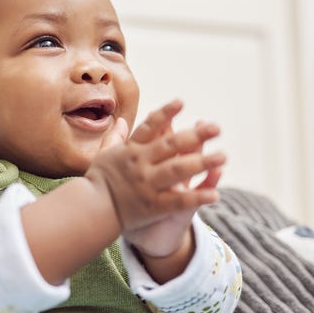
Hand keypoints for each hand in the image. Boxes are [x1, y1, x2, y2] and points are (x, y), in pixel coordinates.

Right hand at [85, 100, 223, 242]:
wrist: (91, 211)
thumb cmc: (97, 182)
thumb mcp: (103, 155)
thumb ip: (115, 137)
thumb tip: (122, 120)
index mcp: (131, 150)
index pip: (150, 127)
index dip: (166, 114)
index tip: (182, 102)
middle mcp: (141, 164)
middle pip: (171, 146)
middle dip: (194, 136)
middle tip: (216, 128)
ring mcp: (148, 185)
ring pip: (179, 170)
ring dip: (202, 162)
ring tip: (223, 155)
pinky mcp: (154, 206)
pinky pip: (179, 201)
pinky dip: (197, 197)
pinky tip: (216, 195)